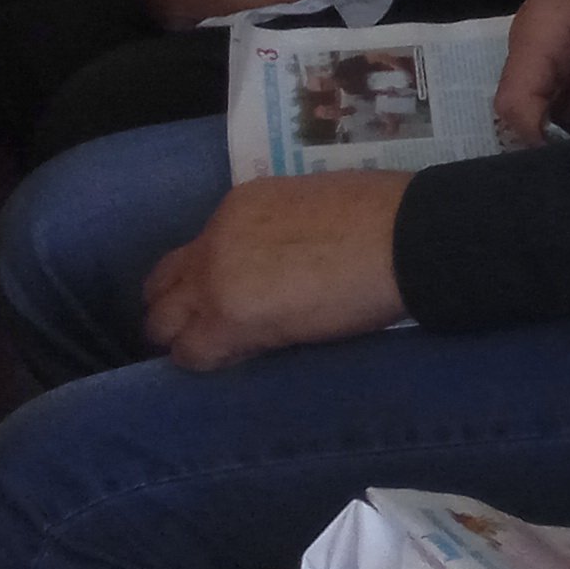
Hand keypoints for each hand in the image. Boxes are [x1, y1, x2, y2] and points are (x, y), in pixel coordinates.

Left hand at [141, 174, 410, 369]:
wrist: (406, 237)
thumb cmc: (386, 217)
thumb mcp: (318, 208)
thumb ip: (284, 231)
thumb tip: (288, 260)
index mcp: (240, 206)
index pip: (196, 251)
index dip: (208, 278)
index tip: (233, 295)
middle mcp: (215, 239)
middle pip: (163, 283)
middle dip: (177, 308)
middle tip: (208, 329)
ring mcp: (216, 280)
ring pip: (163, 322)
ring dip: (185, 338)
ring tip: (220, 352)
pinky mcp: (229, 320)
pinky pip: (192, 353)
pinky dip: (207, 361)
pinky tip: (237, 361)